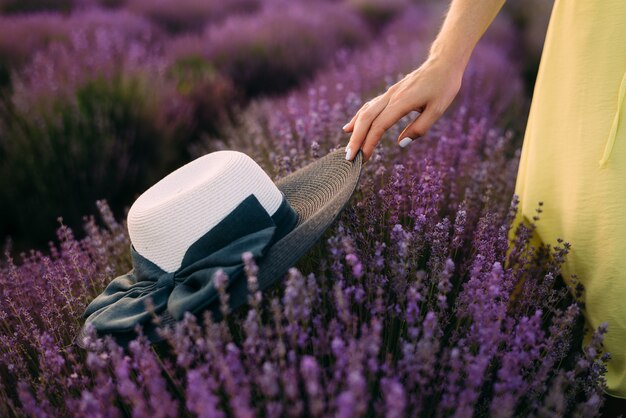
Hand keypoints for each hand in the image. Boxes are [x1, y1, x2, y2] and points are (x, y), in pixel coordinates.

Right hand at [342, 56, 463, 161]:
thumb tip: (401, 144)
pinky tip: (351, 128)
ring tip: (348, 147)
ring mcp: (388, 94)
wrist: (443, 63)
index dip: (369, 143)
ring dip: (355, 131)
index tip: (363, 158)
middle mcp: (391, 97)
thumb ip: (419, 128)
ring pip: (365, 112)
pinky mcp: (389, 93)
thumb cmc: (443, 86)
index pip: (379, 126)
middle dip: (356, 139)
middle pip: (366, 119)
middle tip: (348, 158)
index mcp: (402, 102)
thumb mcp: (438, 110)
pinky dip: (358, 118)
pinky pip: (369, 107)